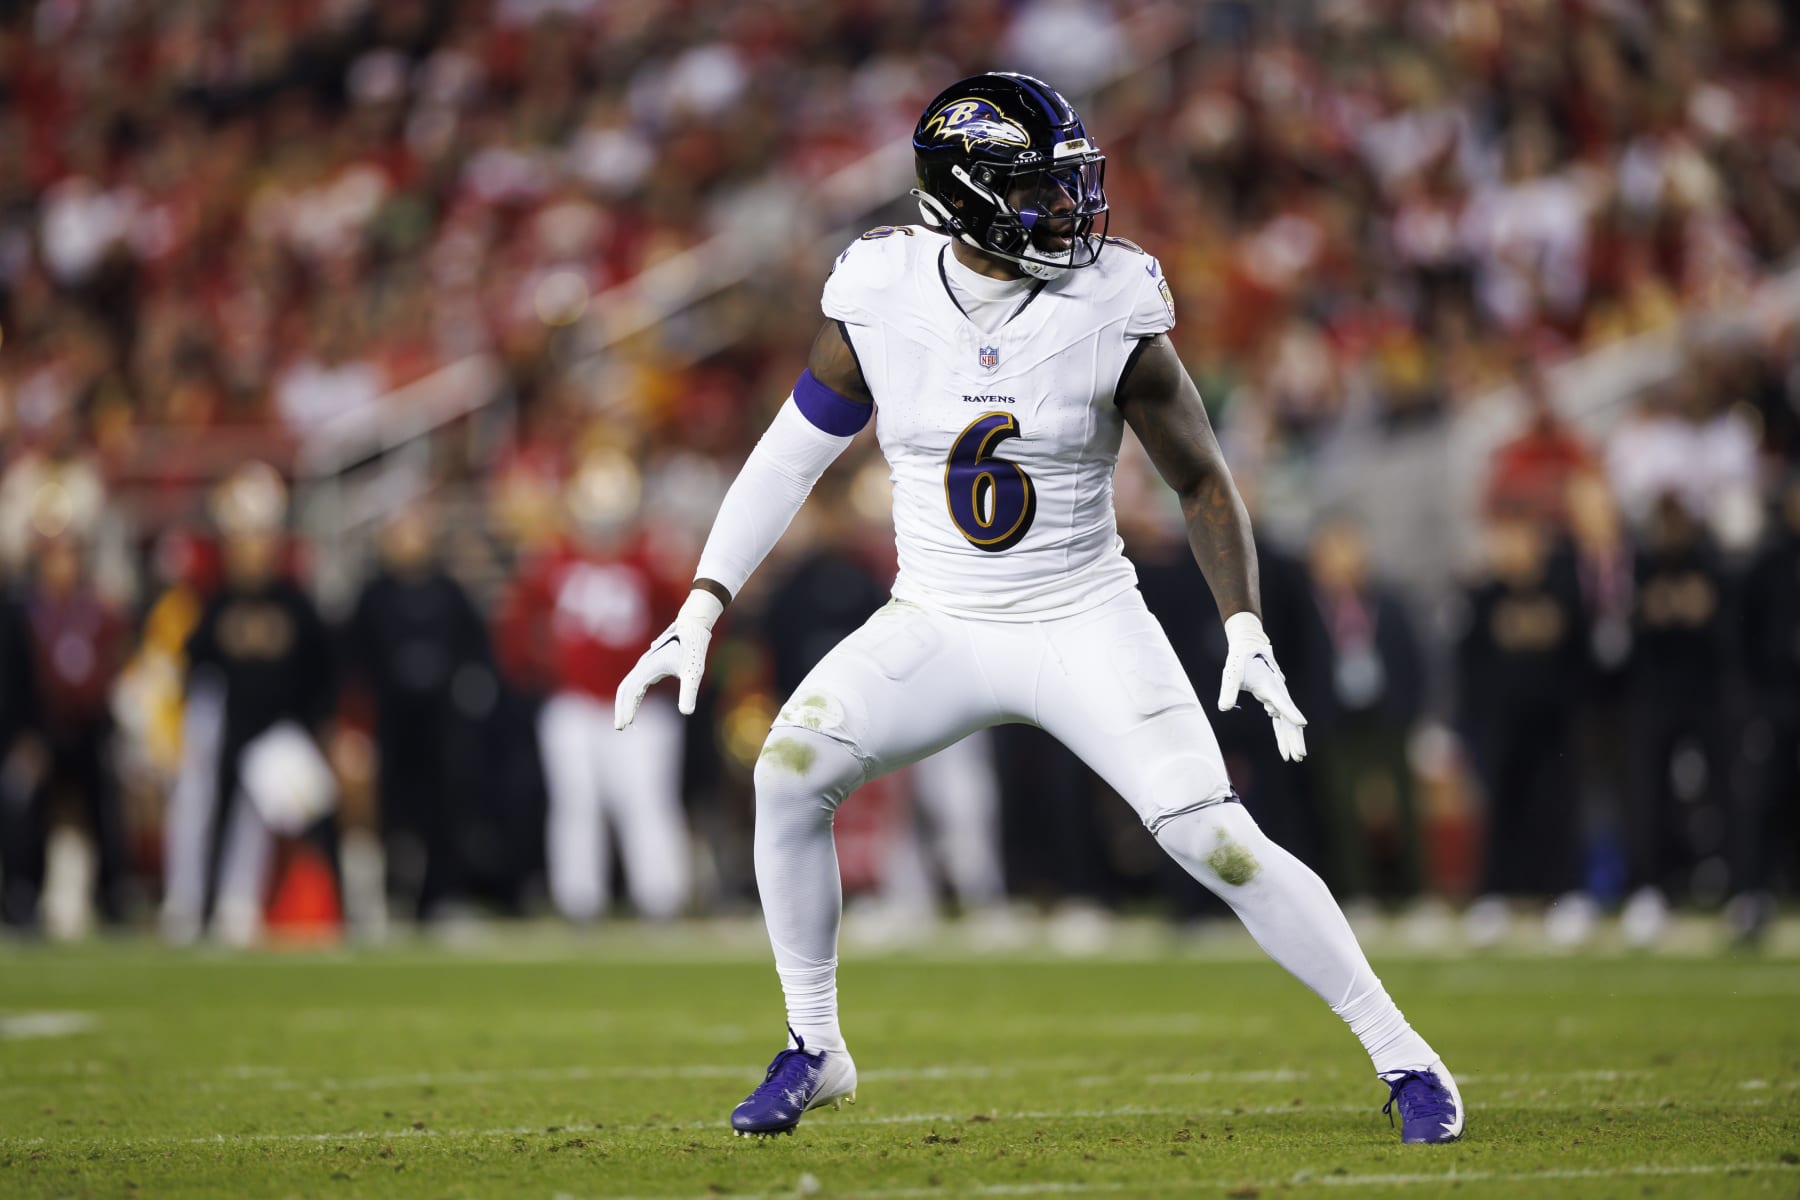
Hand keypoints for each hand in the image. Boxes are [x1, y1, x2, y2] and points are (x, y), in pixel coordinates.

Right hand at [614, 590, 723, 729]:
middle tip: (620, 727)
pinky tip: (634, 708)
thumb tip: (687, 712)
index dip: (627, 708)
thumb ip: (689, 692)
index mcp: (649, 667)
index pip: (632, 691)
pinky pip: (636, 683)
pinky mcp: (650, 666)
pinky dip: (633, 697)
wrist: (692, 626)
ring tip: (626, 722)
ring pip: (628, 686)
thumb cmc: (693, 648)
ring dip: (625, 703)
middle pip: (625, 689)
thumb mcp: (694, 672)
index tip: (625, 725)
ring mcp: (645, 665)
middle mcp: (643, 665)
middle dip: (621, 708)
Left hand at [1217, 611, 1307, 761]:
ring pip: (1287, 721)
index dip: (1291, 713)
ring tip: (1295, 757)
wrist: (1249, 648)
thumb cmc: (1240, 661)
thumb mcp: (1231, 675)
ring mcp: (1277, 697)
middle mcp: (1277, 692)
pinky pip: (1280, 720)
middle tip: (1299, 755)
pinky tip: (1284, 748)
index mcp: (1269, 686)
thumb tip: (1224, 708)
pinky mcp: (1273, 700)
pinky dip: (1282, 733)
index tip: (1301, 724)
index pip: (1282, 702)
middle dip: (1294, 737)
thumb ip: (1228, 691)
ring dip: (1290, 739)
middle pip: (1289, 718)